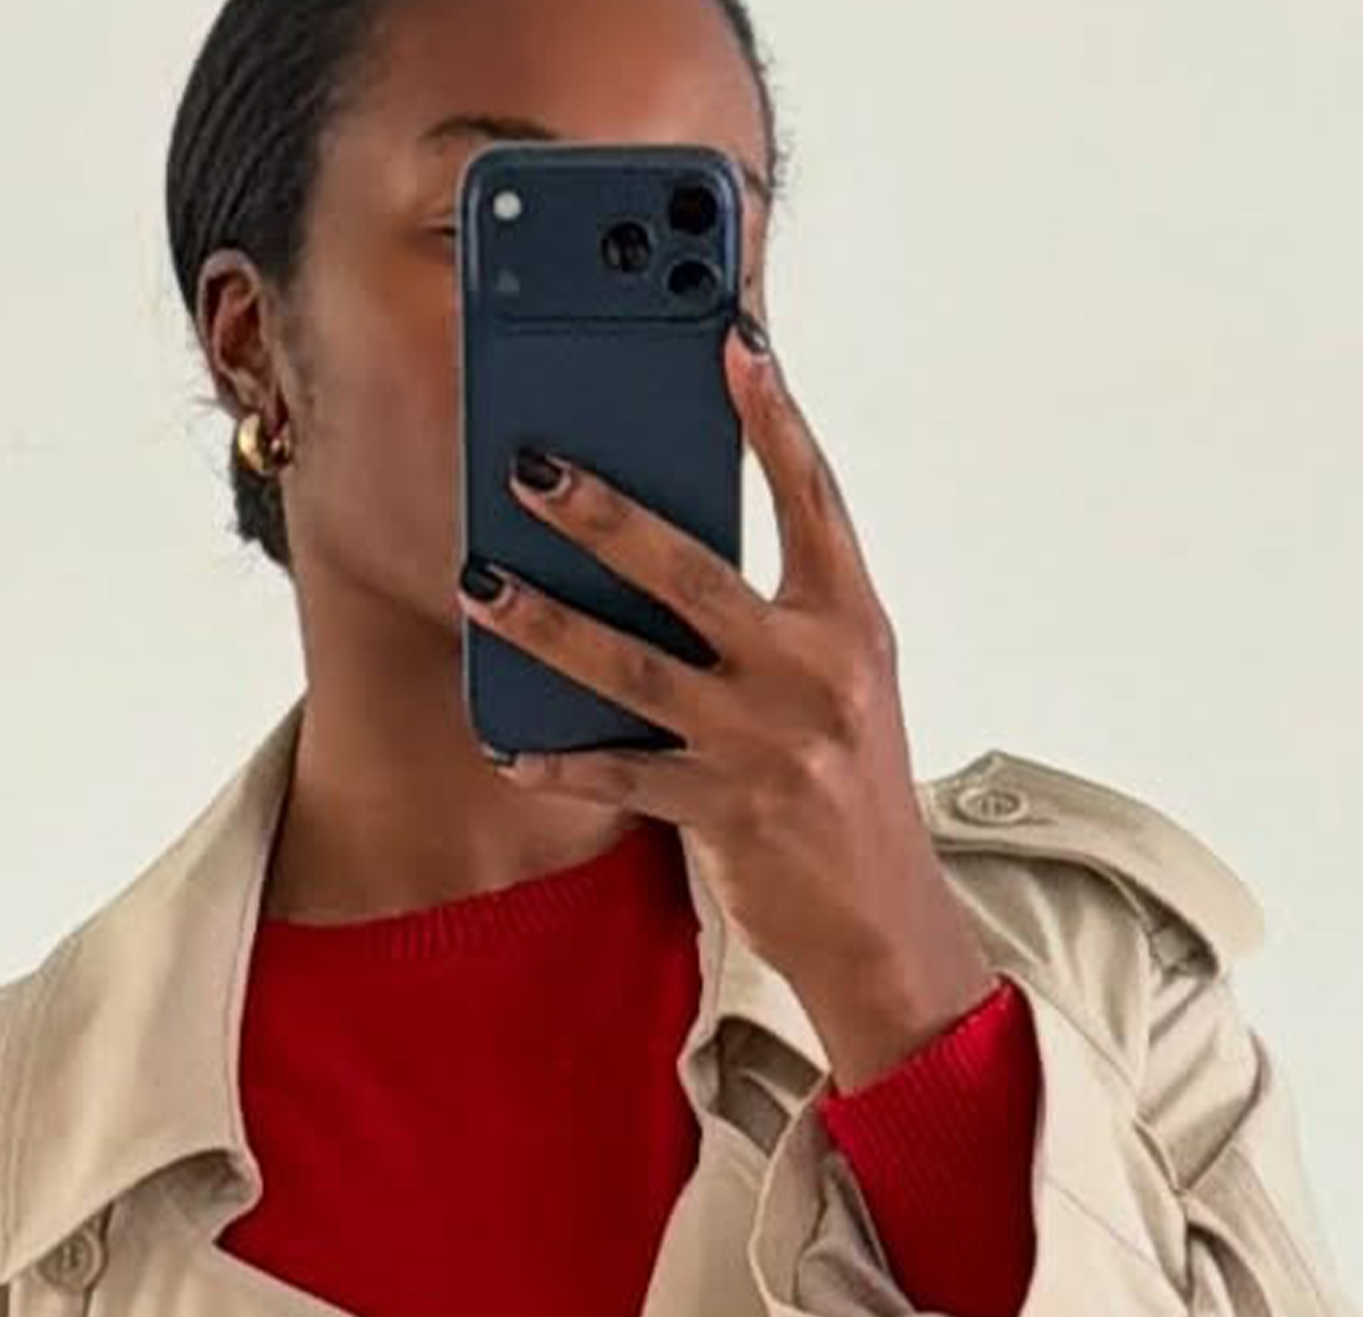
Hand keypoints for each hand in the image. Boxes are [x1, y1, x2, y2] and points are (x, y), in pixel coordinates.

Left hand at [457, 318, 997, 1090]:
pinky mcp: (727, 812)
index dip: (774, 421)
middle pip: (692, 573)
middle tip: (531, 469)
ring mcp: (769, 744)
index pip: (815, 502)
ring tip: (478, 586)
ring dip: (544, 625)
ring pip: (633, 668)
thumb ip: (780, 615)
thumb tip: (671, 541)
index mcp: (854, 625)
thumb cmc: (846, 787)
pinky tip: (505, 742)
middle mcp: (817, 674)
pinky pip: (621, 774)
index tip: (734, 346)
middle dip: (603, 516)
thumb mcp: (841, 685)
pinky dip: (558, 758)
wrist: (884, 924)